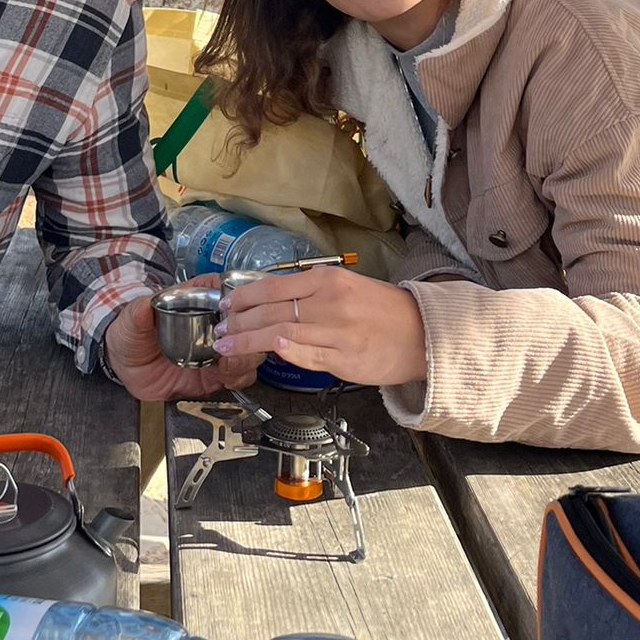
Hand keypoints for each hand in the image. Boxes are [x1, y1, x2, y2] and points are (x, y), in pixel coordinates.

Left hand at [104, 296, 257, 402]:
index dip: (237, 295)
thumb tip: (144, 306)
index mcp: (196, 300)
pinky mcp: (216, 375)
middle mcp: (213, 323)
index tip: (235, 305)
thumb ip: (138, 314)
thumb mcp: (131, 321)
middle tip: (233, 339)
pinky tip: (225, 377)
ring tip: (229, 361)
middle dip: (248, 330)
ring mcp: (218, 350)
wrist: (126, 368)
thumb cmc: (132, 333)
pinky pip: (240, 376)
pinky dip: (239, 376)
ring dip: (246, 355)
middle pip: (247, 320)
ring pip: (249, 348)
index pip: (225, 288)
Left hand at [213, 265, 427, 388]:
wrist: (422, 332)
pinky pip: (306, 355)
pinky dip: (284, 352)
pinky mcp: (344, 359)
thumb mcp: (347, 286)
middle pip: (271, 310)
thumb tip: (272, 300)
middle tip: (218, 329)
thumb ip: (312, 292)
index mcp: (328, 280)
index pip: (274, 286)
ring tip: (226, 346)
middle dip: (238, 321)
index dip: (244, 296)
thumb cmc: (382, 310)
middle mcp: (329, 302)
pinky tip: (266, 352)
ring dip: (248, 340)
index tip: (225, 304)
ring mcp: (336, 331)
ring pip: (281, 333)